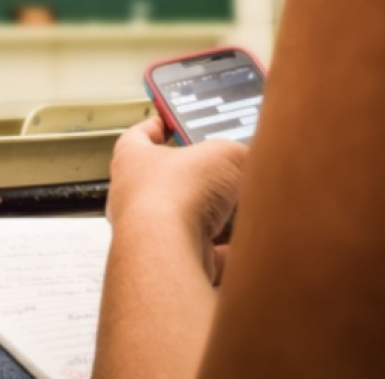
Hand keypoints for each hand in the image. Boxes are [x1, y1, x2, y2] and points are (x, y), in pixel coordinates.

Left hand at [106, 116, 248, 283]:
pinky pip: (206, 256)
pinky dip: (229, 253)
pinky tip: (249, 245)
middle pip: (170, 182)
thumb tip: (252, 160)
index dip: (159, 125)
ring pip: (189, 221)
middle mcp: (135, 197)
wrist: (166, 252)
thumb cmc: (173, 196)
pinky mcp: (171, 263)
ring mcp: (151, 234)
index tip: (172, 121)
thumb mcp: (223, 154)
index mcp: (132, 160)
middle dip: (201, 179)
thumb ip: (238, 153)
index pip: (140, 136)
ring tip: (244, 207)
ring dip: (217, 217)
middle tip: (227, 170)